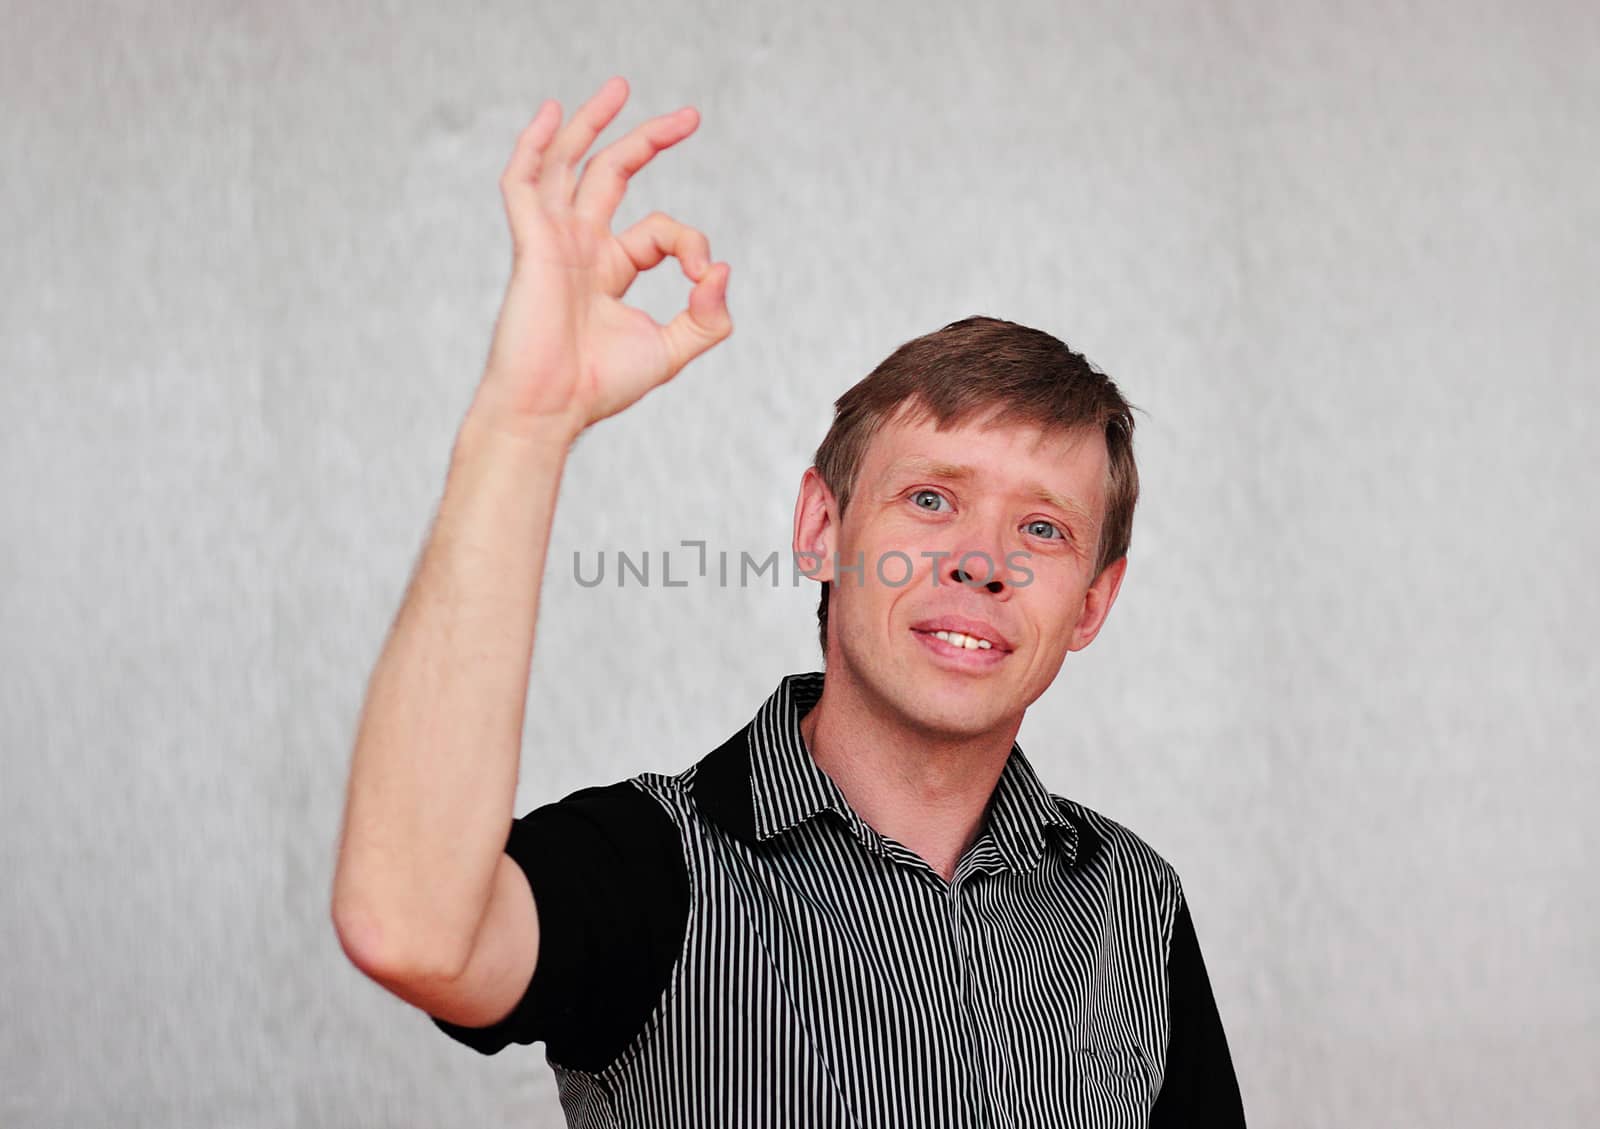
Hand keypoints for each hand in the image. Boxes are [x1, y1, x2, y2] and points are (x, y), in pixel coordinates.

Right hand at [467, 76, 733, 445]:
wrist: (551, 409)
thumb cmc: (600, 386)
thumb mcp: (672, 350)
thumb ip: (706, 316)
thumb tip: (722, 270)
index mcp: (610, 269)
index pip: (661, 232)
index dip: (692, 245)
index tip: (704, 280)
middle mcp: (581, 247)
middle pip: (612, 174)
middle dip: (649, 140)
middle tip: (690, 116)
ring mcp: (554, 241)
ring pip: (570, 165)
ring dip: (593, 124)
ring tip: (621, 87)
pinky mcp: (532, 244)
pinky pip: (525, 183)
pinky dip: (535, 146)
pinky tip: (552, 114)